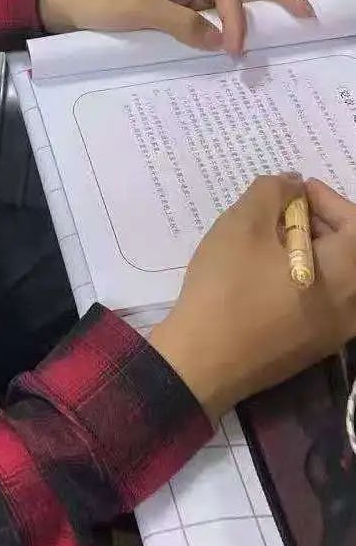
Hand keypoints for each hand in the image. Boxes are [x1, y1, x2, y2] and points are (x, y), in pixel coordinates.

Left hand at [39, 0, 312, 54]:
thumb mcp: (137, 11)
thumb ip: (181, 24)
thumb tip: (219, 40)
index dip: (236, 16)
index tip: (234, 49)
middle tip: (303, 10)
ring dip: (244, 10)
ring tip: (268, 32)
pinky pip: (207, 5)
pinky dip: (222, 20)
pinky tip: (232, 39)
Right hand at [150, 176, 355, 420]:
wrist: (204, 361)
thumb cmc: (229, 287)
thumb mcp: (243, 224)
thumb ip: (272, 192)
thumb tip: (291, 185)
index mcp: (348, 274)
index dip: (328, 199)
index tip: (293, 191)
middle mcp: (352, 306)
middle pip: (351, 251)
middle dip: (319, 223)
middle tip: (278, 212)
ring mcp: (335, 332)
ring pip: (337, 277)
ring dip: (309, 250)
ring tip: (267, 240)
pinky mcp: (313, 347)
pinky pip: (323, 301)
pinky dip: (305, 278)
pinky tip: (265, 274)